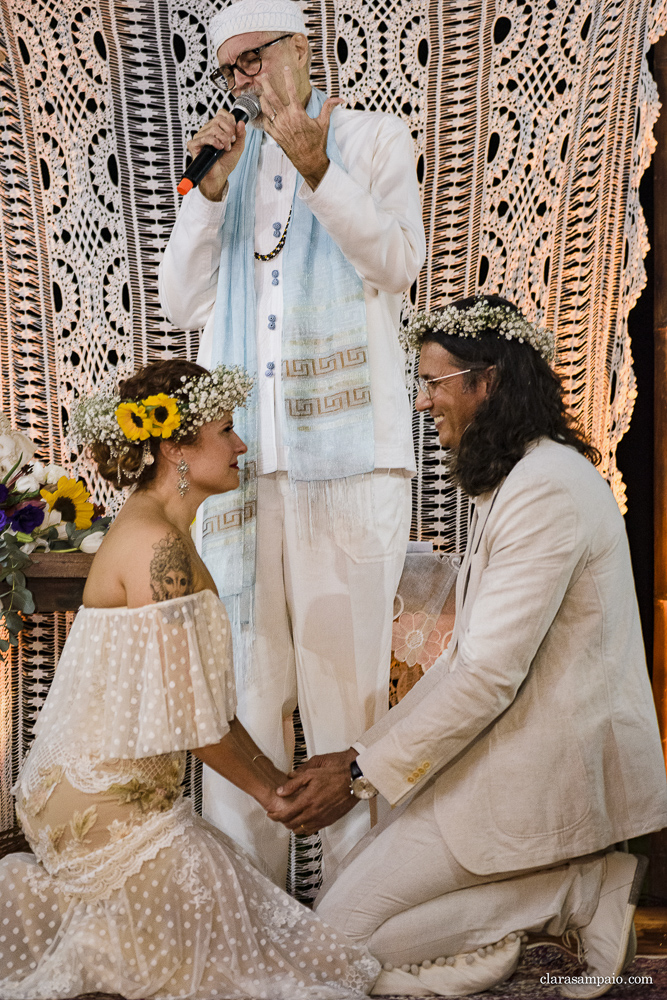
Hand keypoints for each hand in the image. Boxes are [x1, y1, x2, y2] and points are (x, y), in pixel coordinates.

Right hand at [186, 109, 246, 200]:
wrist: (220, 175)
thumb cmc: (226, 162)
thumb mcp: (238, 147)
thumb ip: (241, 134)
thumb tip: (241, 122)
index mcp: (216, 128)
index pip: (221, 113)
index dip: (230, 121)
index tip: (234, 133)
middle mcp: (207, 130)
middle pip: (218, 119)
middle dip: (229, 131)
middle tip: (231, 142)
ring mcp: (200, 136)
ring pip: (213, 128)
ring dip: (224, 139)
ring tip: (226, 148)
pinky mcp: (193, 144)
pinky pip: (205, 137)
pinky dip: (215, 142)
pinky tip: (219, 148)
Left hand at [261, 68, 343, 188]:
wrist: (309, 160)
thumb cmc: (316, 143)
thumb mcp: (324, 124)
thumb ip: (328, 108)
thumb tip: (340, 99)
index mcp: (297, 112)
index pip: (291, 90)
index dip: (288, 77)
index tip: (285, 68)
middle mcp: (286, 118)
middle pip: (272, 97)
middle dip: (266, 84)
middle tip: (262, 76)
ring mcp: (278, 127)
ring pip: (265, 108)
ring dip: (262, 98)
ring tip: (260, 92)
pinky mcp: (274, 135)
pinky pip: (265, 122)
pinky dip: (263, 116)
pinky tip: (263, 111)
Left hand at [265, 750, 357, 833]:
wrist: (354, 780)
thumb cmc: (334, 774)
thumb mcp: (311, 772)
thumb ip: (294, 783)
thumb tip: (280, 791)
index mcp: (307, 801)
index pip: (286, 814)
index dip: (275, 816)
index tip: (270, 813)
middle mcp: (314, 813)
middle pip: (292, 824)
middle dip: (282, 821)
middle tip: (278, 815)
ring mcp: (322, 819)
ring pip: (302, 830)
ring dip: (293, 825)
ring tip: (290, 817)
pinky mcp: (330, 821)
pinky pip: (313, 829)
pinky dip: (305, 828)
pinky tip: (304, 820)